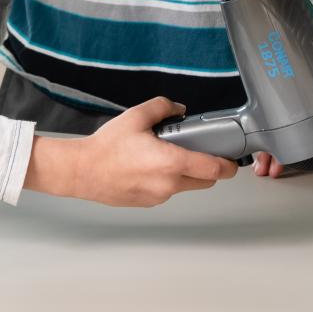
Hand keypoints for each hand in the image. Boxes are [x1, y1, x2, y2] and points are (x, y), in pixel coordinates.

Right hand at [25, 97, 236, 205]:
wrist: (81, 171)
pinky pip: (167, 192)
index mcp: (171, 163)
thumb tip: (179, 109)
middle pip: (206, 181)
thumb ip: (163, 108)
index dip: (227, 164)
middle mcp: (169, 184)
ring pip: (186, 187)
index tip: (231, 159)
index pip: (214, 169)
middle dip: (208, 168)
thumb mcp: (136, 117)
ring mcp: (159, 197)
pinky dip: (167, 181)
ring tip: (164, 155)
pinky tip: (148, 167)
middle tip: (198, 152)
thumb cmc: (105, 148)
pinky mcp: (148, 203)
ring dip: (185, 174)